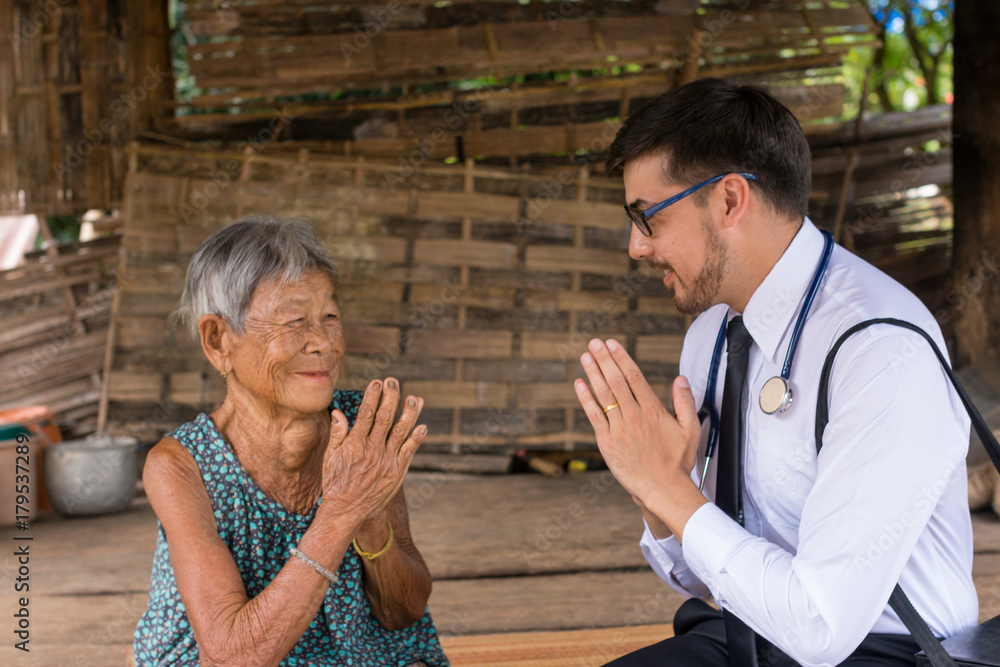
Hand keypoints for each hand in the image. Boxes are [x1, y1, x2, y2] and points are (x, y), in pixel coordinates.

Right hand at [320, 378, 425, 522]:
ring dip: (409, 413)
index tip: (377, 382)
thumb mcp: (330, 458)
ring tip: (415, 398)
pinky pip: (409, 452)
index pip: (366, 414)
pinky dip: (417, 438)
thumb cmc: (335, 483)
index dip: (372, 396)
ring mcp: (387, 461)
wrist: (346, 513)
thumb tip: (338, 412)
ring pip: (401, 431)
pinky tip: (423, 425)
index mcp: (355, 444)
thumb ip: (337, 434)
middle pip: (385, 417)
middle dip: (391, 397)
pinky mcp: (397, 472)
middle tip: (394, 381)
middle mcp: (372, 450)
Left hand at [574, 339, 704, 531]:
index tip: (612, 344)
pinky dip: (585, 398)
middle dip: (604, 359)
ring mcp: (619, 428)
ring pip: (603, 395)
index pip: (634, 377)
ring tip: (585, 356)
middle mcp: (634, 416)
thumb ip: (685, 402)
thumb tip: (680, 379)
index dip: (622, 358)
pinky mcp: (607, 442)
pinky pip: (594, 415)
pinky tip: (579, 383)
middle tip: (594, 343)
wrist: (663, 488)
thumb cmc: (677, 461)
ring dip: (593, 373)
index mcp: (653, 410)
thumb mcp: (690, 429)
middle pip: (616, 381)